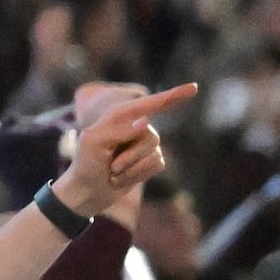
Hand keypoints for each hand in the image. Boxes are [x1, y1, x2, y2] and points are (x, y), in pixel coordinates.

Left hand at [53, 84, 191, 216]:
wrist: (87, 192)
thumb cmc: (85, 164)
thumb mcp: (93, 143)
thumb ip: (118, 130)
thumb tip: (146, 121)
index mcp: (118, 117)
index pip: (148, 104)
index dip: (172, 96)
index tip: (194, 88)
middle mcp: (135, 127)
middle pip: (151, 137)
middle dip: (131, 156)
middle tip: (111, 166)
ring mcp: (144, 145)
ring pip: (155, 152)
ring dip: (132, 168)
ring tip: (114, 172)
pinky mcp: (150, 161)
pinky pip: (157, 165)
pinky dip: (138, 175)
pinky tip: (123, 178)